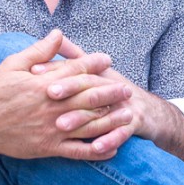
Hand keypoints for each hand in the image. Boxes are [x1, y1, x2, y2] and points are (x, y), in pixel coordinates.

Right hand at [0, 29, 128, 161]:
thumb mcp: (12, 65)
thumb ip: (39, 51)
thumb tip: (58, 33)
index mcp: (45, 85)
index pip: (76, 71)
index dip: (94, 63)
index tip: (107, 59)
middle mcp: (53, 107)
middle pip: (89, 98)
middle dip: (111, 93)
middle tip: (127, 90)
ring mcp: (53, 129)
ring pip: (89, 124)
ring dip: (111, 120)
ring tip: (128, 115)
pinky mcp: (50, 148)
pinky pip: (79, 151)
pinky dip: (97, 150)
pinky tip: (112, 148)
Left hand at [30, 36, 183, 161]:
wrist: (149, 111)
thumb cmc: (112, 89)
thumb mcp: (96, 71)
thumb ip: (74, 56)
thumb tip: (56, 35)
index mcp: (98, 74)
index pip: (75, 68)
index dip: (55, 69)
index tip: (34, 70)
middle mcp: (110, 87)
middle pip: (88, 86)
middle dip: (69, 90)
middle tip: (48, 95)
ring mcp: (122, 106)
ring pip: (100, 111)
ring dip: (81, 119)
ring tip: (61, 126)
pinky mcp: (134, 123)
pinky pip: (122, 133)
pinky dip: (109, 140)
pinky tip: (95, 148)